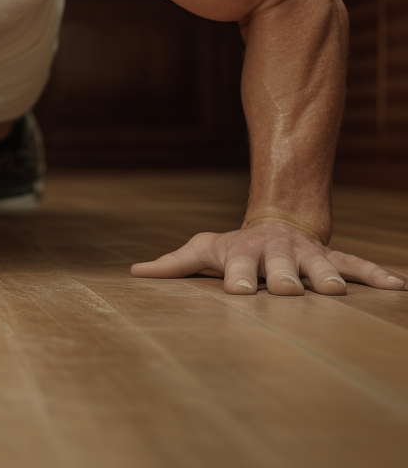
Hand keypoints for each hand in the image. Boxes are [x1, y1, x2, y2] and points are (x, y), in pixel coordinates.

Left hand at [130, 217, 406, 295]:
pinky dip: (376, 274)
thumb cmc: (232, 247)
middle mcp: (277, 255)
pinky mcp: (333, 258)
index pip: (239, 267)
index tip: (238, 292)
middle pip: (281, 269)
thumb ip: (172, 264)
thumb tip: (133, 272)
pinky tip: (396, 286)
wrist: (275, 222)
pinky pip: (357, 264)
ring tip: (337, 292)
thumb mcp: (202, 250)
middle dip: (285, 280)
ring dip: (329, 279)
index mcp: (244, 255)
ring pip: (321, 267)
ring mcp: (307, 256)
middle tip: (289, 291)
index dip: (238, 278)